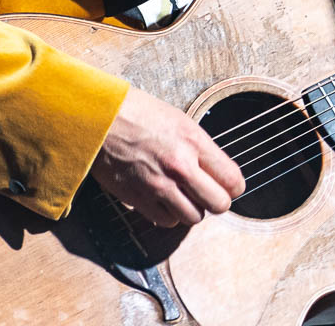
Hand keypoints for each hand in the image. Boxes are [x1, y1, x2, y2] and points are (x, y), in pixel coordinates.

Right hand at [90, 86, 245, 226]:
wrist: (100, 118)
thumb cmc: (138, 114)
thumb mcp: (179, 121)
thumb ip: (200, 148)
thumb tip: (215, 172)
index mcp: (194, 142)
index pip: (232, 179)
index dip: (233, 186)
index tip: (229, 186)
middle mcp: (180, 166)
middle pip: (218, 204)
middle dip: (216, 201)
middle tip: (208, 194)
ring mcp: (159, 185)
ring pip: (194, 217)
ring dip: (191, 209)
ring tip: (184, 195)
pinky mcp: (138, 198)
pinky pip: (166, 221)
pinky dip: (169, 214)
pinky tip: (164, 199)